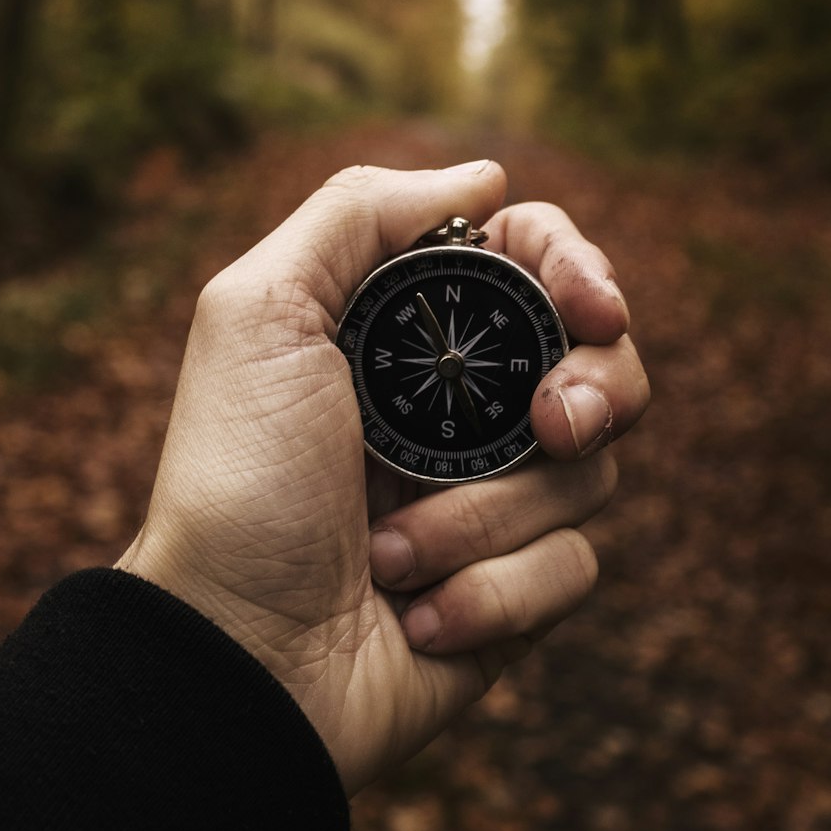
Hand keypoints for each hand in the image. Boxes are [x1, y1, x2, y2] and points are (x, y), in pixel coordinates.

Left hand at [115, 161, 648, 794]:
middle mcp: (461, 403)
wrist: (230, 654)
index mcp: (409, 330)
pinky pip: (573, 569)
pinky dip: (493, 592)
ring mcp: (492, 495)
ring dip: (485, 516)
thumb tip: (488, 176)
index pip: (535, 262)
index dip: (581, 270)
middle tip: (549, 423)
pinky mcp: (514, 586)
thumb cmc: (235, 477)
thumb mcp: (261, 311)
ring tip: (390, 549)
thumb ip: (358, 214)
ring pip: (591, 470)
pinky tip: (414, 615)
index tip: (594, 308)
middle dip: (592, 389)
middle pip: (600, 360)